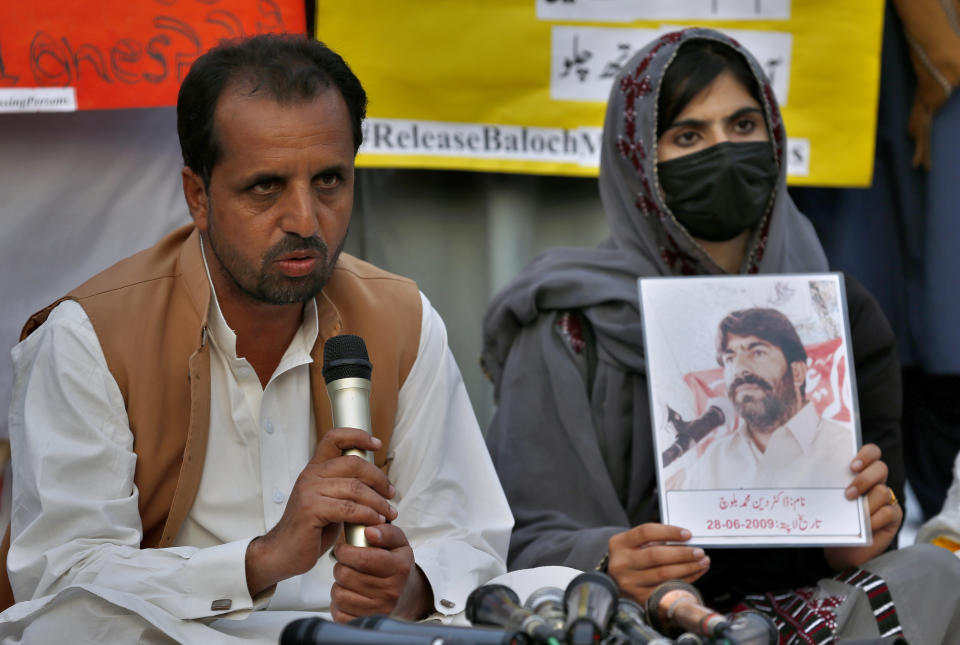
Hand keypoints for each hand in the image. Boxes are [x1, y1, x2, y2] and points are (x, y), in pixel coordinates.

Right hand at [245, 427, 396, 596]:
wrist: (284, 552)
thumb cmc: (311, 529)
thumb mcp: (329, 501)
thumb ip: (345, 487)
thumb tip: (377, 480)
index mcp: (315, 469)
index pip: (334, 438)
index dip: (357, 435)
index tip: (377, 443)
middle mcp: (311, 475)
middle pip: (353, 463)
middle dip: (378, 478)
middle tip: (391, 493)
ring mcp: (309, 491)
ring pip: (355, 488)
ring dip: (378, 501)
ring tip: (389, 513)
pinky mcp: (311, 510)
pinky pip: (349, 508)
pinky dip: (368, 514)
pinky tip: (376, 521)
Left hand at [331, 524, 433, 621]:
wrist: (408, 597)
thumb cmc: (398, 565)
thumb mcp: (399, 543)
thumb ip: (385, 531)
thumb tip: (369, 531)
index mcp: (399, 568)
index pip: (362, 558)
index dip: (345, 551)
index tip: (343, 548)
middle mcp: (391, 591)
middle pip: (346, 576)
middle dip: (340, 565)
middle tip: (345, 563)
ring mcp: (379, 610)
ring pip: (339, 594)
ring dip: (338, 584)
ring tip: (348, 579)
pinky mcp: (366, 623)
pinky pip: (339, 613)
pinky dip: (339, 604)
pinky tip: (349, 595)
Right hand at [607, 523, 709, 604]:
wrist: (616, 582)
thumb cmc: (632, 558)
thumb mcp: (635, 544)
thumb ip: (655, 540)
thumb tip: (687, 540)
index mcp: (619, 544)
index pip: (646, 532)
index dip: (669, 532)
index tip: (687, 534)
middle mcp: (621, 563)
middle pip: (656, 555)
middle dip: (682, 553)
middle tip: (699, 552)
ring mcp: (629, 583)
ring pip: (663, 574)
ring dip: (687, 568)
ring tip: (701, 562)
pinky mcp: (639, 598)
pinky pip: (666, 589)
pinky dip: (684, 581)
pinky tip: (694, 574)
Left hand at [824, 443, 902, 570]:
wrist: (842, 548)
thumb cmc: (834, 519)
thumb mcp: (830, 499)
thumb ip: (830, 484)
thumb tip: (813, 471)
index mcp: (861, 472)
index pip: (871, 452)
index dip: (866, 454)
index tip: (852, 466)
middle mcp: (876, 482)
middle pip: (881, 468)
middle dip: (864, 479)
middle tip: (849, 493)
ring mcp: (887, 499)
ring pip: (882, 490)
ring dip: (866, 503)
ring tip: (853, 512)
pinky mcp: (894, 516)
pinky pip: (888, 511)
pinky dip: (874, 518)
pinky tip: (865, 525)